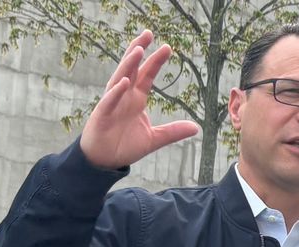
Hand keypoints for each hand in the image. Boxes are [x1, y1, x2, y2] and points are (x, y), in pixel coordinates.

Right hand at [79, 30, 202, 169]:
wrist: (104, 160)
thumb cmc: (124, 146)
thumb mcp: (154, 139)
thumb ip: (172, 132)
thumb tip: (196, 128)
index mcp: (136, 99)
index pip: (147, 75)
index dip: (156, 61)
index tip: (168, 47)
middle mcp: (124, 96)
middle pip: (132, 68)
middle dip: (139, 50)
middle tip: (149, 33)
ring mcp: (112, 104)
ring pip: (119, 79)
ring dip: (128, 65)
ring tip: (138, 50)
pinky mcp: (102, 116)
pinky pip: (109, 101)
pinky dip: (116, 92)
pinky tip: (124, 82)